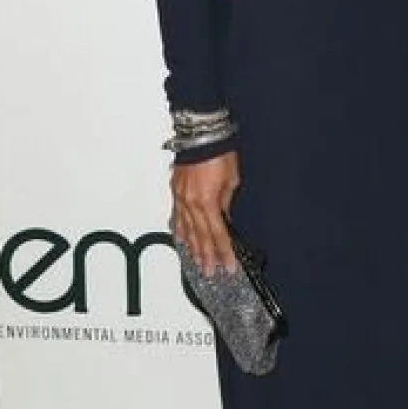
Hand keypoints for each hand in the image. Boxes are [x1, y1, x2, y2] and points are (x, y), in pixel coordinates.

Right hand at [171, 151, 239, 273]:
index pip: (218, 234)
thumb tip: (224, 217)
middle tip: (210, 272)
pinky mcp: (176, 191)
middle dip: (207, 256)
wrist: (201, 135)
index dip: (224, 252)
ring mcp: (180, 198)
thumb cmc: (219, 153)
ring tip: (197, 262)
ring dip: (193, 247)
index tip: (229, 266)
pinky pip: (177, 216)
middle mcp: (191, 203)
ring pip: (186, 229)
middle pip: (201, 236)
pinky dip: (180, 230)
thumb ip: (226, 203)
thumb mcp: (231, 180)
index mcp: (207, 202)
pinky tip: (181, 239)